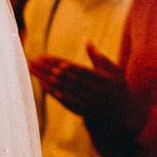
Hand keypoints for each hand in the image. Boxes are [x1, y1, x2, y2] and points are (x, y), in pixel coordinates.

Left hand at [28, 49, 146, 134]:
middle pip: (66, 78)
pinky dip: (52, 92)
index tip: (47, 57)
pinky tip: (41, 84)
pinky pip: (64, 100)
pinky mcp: (82, 110)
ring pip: (62, 89)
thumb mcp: (114, 71)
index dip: (62, 63)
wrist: (124, 113)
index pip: (78, 69)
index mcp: (102, 79)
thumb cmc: (118, 87)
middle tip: (33, 60)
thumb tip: (88, 43)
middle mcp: (93, 91)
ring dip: (46, 79)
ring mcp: (86, 101)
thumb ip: (99, 58)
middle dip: (47, 68)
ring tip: (32, 69)